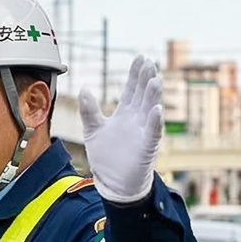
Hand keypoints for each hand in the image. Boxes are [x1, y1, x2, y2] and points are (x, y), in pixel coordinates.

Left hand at [78, 55, 163, 204]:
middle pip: (142, 95)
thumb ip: (89, 111)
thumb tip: (83, 89)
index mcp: (124, 114)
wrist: (113, 184)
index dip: (135, 75)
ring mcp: (143, 132)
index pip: (131, 90)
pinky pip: (153, 132)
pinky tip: (157, 110)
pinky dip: (155, 121)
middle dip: (145, 79)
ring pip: (150, 109)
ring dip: (153, 96)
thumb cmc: (106, 158)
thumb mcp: (93, 131)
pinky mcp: (146, 147)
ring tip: (155, 80)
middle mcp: (136, 120)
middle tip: (149, 63)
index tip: (140, 58)